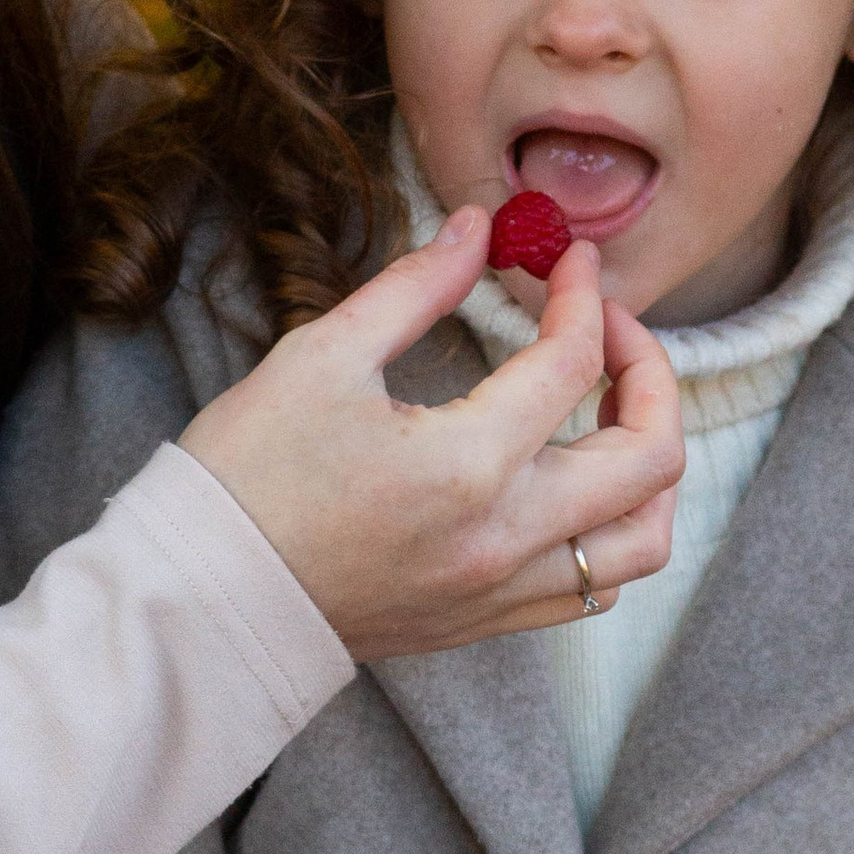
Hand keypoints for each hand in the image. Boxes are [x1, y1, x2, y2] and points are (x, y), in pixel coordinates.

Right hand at [180, 220, 682, 661]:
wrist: (202, 599)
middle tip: (605, 329)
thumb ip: (416, 288)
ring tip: (612, 413)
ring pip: (642, 542)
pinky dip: (610, 531)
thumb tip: (478, 231)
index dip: (579, 294)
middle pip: (651, 458)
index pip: (573, 362)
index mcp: (468, 466)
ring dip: (649, 468)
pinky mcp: (486, 622)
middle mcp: (505, 538)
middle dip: (650, 373)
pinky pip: (593, 588)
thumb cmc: (246, 476)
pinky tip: (574, 485)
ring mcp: (501, 591)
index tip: (563, 260)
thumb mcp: (322, 358)